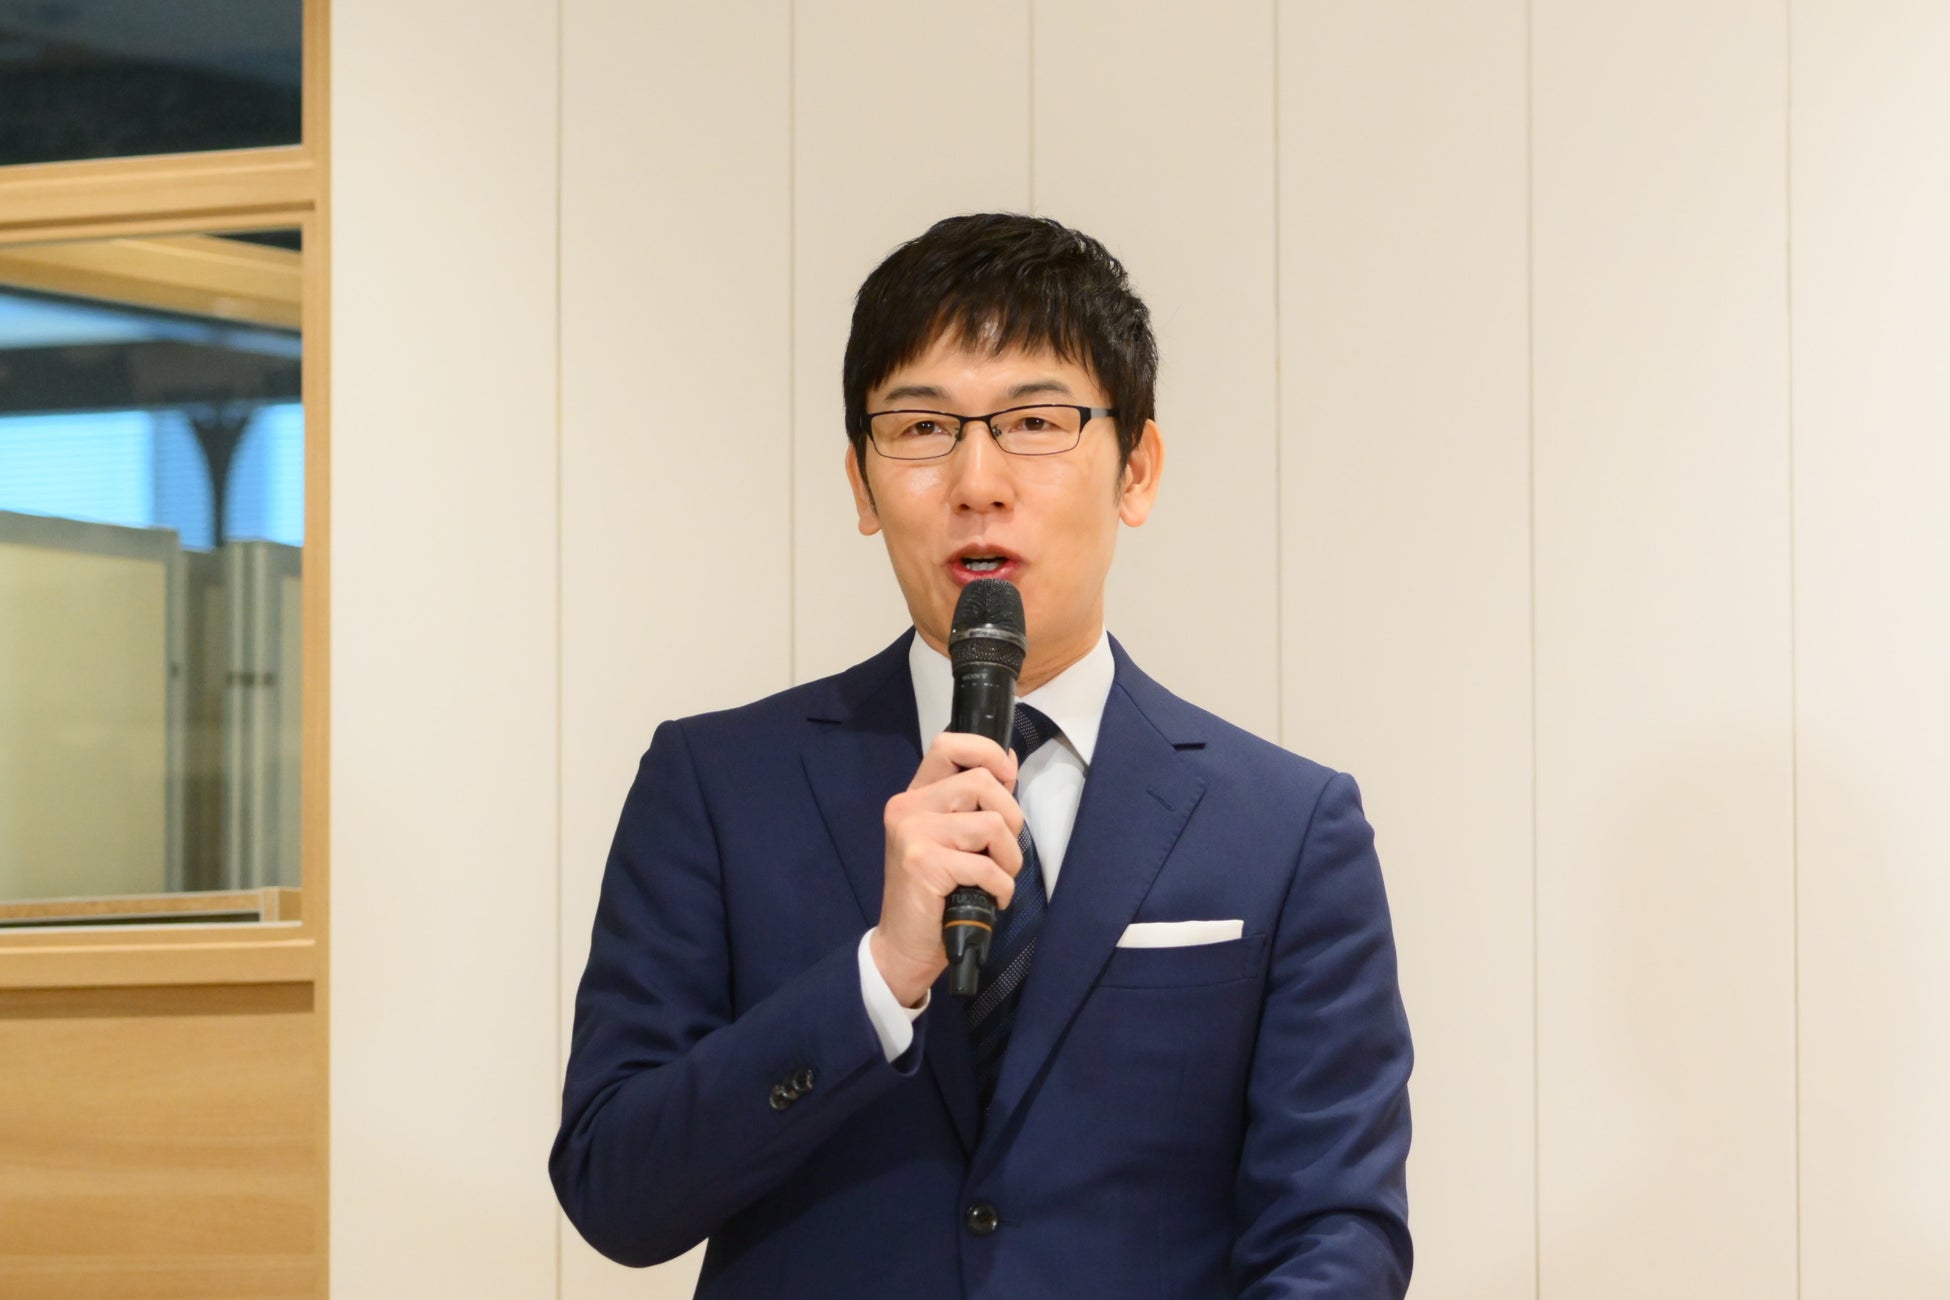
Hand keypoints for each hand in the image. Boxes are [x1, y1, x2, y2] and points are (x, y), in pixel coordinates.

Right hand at [870, 732, 1023, 1007]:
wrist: (904, 947)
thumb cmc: (935, 894)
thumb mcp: (953, 840)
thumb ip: (974, 803)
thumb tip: (1008, 760)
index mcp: (916, 796)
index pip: (948, 744)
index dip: (987, 752)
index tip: (1007, 777)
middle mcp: (908, 807)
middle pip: (981, 782)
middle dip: (1011, 817)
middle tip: (1003, 851)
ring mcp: (912, 833)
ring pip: (991, 824)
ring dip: (1008, 858)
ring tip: (997, 879)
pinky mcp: (923, 862)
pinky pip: (986, 866)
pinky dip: (1001, 887)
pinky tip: (991, 900)